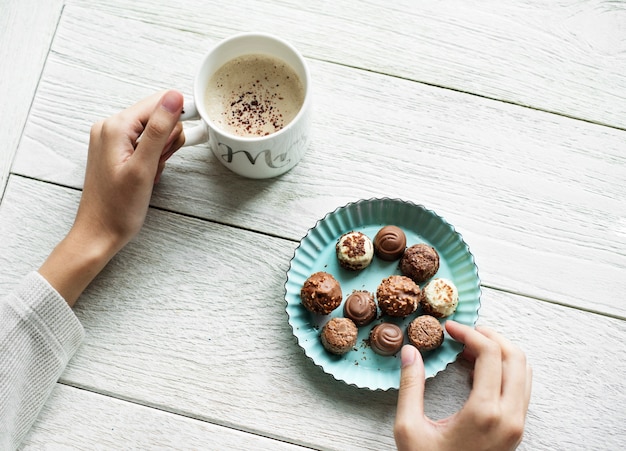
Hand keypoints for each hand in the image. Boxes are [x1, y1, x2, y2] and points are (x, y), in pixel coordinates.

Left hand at [39, 90, 184, 304]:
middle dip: (167, 141)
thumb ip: (160, 129)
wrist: (99, 234)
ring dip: (161, 152)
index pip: (159, 103)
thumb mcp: (144, 167)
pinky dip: (152, 157)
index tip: (181, 142)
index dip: (178, 119)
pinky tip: (147, 174)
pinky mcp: (116, 150)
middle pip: (157, 116)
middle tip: (156, 164)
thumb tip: (174, 98)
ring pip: (154, 131)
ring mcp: (112, 138)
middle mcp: (110, 127)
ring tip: (150, 172)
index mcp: (115, 126)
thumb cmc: (118, 209)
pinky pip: (145, 143)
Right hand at [394, 321, 531, 450]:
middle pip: (515, 356)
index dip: (469, 333)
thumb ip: (410, 386)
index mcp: (484, 412)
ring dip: (500, 352)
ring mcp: (516, 425)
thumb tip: (410, 352)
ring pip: (523, 371)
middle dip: (489, 336)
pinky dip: (504, 370)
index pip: (490, 354)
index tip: (450, 328)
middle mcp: (509, 417)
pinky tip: (478, 370)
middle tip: (464, 332)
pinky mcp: (516, 430)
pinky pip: (521, 388)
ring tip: (470, 348)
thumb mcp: (409, 428)